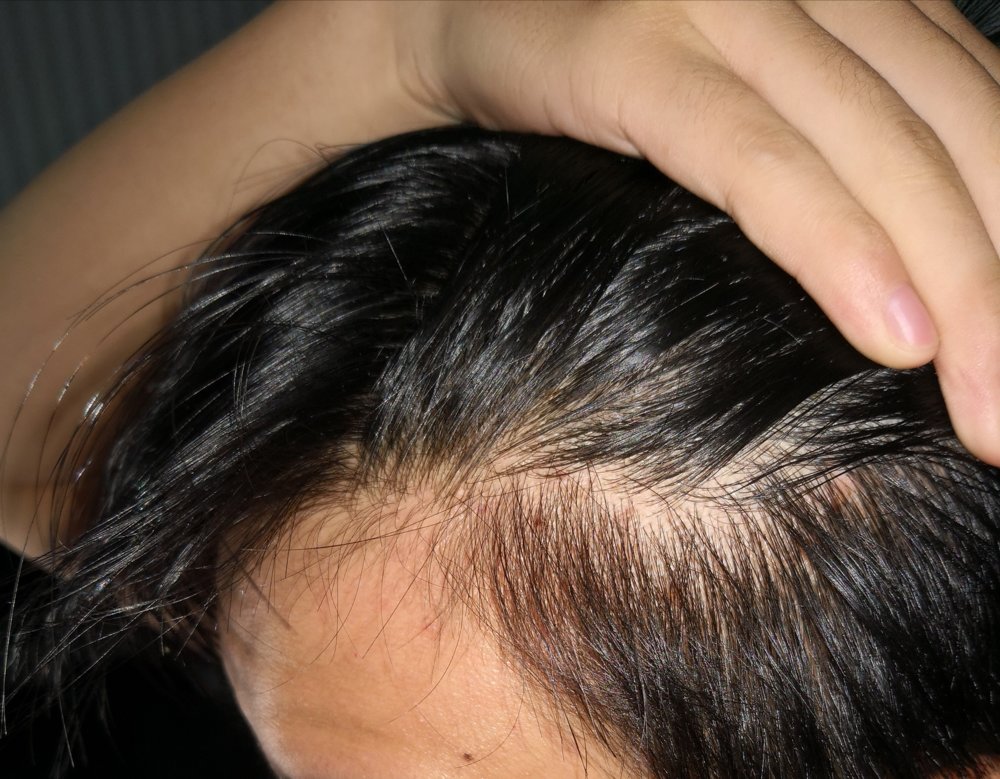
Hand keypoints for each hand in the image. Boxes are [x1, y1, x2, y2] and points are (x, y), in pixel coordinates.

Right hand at [396, 0, 999, 463]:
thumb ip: (837, 149)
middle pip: (952, 134)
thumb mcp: (748, 105)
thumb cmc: (610, 87)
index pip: (980, 111)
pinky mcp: (635, 50)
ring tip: (990, 407)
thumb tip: (932, 276)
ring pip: (876, 147)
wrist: (455, 17)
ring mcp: (720, 3)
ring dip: (955, 283)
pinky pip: (756, 159)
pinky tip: (893, 336)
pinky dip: (832, 244)